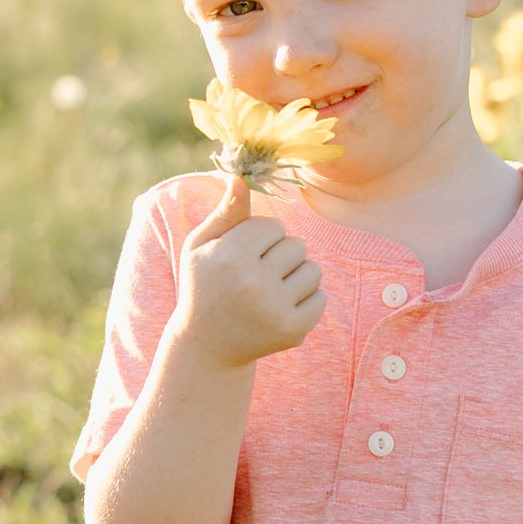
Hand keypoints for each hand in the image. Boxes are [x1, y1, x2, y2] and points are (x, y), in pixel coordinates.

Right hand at [172, 179, 324, 370]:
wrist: (207, 346)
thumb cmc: (203, 285)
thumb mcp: (201, 246)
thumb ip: (225, 213)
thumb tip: (240, 177)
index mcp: (229, 256)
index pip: (274, 226)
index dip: (262, 238)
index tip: (246, 255)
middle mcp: (253, 282)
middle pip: (296, 246)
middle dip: (281, 255)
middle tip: (258, 275)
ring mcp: (275, 309)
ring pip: (313, 270)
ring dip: (296, 276)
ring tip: (271, 290)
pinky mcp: (292, 330)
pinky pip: (321, 297)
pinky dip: (307, 300)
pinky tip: (282, 308)